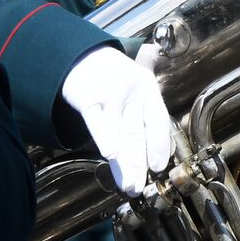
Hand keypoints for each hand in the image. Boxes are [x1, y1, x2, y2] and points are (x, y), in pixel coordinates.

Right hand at [61, 46, 172, 195]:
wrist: (80, 53)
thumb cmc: (109, 73)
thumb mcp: (133, 84)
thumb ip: (143, 109)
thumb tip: (154, 142)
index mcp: (147, 89)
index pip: (158, 120)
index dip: (159, 144)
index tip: (158, 166)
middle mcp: (132, 92)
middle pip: (137, 133)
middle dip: (138, 162)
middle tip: (140, 186)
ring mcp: (111, 94)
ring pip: (120, 132)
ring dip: (124, 160)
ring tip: (128, 183)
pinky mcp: (89, 97)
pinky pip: (97, 121)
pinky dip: (104, 136)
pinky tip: (111, 154)